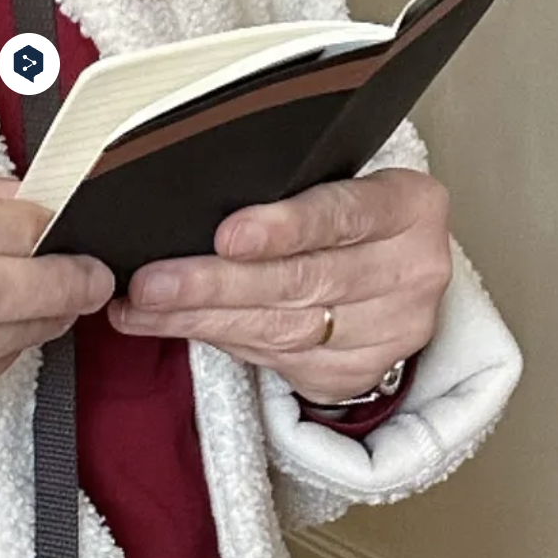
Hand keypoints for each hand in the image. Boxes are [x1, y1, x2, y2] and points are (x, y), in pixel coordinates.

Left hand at [107, 168, 451, 405]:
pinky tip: (176, 327)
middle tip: (152, 284)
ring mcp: (391, 332)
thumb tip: (191, 212)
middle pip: (302, 282)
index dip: (283, 229)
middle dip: (216, 284)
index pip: (343, 215)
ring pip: (282, 330)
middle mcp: (412, 273)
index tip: (225, 237)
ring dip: (201, 319)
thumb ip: (290, 192)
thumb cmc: (350, 219)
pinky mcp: (358, 374)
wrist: (395, 275)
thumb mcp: (339, 183)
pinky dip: (220, 341)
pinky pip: (276, 359)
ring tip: (144, 308)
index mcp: (412, 208)